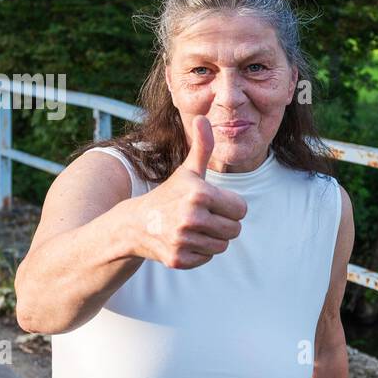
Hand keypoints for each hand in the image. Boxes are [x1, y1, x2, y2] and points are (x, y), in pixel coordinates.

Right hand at [131, 116, 247, 268]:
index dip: (230, 206)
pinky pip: (207, 258)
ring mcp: (184, 240)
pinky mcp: (179, 259)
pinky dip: (199, 252)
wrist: (135, 223)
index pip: (241, 209)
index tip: (213, 203)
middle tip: (203, 216)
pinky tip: (184, 240)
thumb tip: (204, 117)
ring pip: (222, 246)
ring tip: (193, 228)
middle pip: (235, 229)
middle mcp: (192, 217)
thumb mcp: (187, 171)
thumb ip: (202, 147)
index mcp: (200, 194)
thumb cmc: (169, 194)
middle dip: (223, 223)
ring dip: (212, 238)